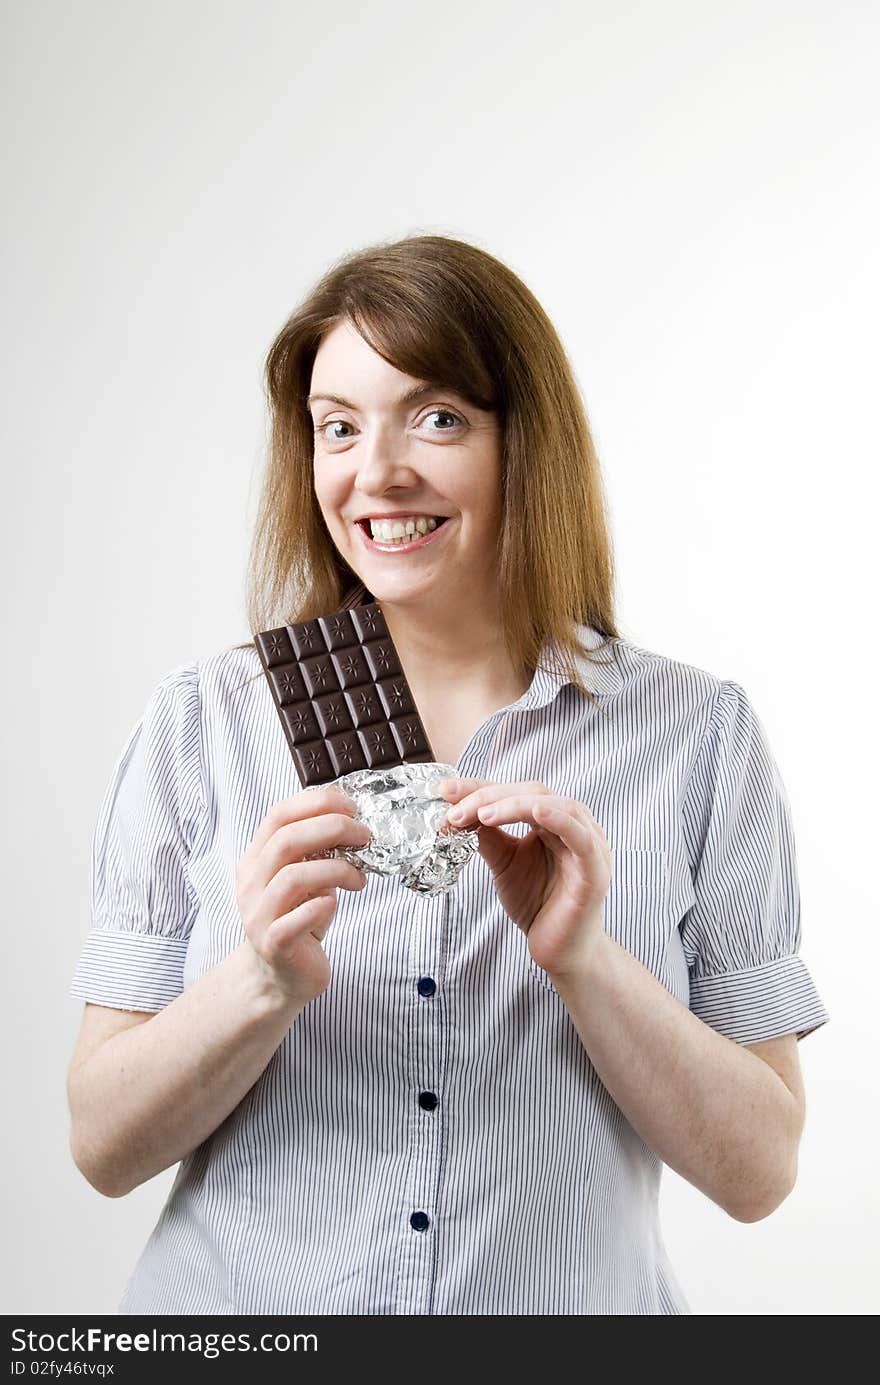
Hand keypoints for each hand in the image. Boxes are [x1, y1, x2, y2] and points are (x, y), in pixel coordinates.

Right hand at [236, 786, 371, 1005]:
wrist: (280, 978)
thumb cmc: (298, 920)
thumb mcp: (305, 878)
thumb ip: (316, 851)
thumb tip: (352, 822)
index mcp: (257, 859)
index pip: (278, 815)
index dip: (317, 804)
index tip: (351, 808)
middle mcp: (251, 883)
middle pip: (287, 840)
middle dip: (333, 829)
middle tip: (365, 835)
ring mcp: (259, 914)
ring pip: (294, 877)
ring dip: (337, 869)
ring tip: (359, 877)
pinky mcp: (274, 944)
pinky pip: (298, 918)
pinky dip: (324, 906)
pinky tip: (335, 905)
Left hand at [437, 777, 611, 980]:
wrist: (559, 951)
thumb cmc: (538, 905)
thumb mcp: (503, 864)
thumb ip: (488, 837)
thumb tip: (458, 812)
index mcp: (552, 820)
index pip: (515, 791)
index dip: (480, 788)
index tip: (445, 791)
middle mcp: (573, 826)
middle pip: (533, 792)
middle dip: (491, 796)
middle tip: (455, 809)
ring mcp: (588, 845)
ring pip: (556, 806)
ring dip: (516, 804)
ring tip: (482, 813)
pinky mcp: (594, 870)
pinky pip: (579, 837)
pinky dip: (558, 819)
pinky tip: (534, 812)